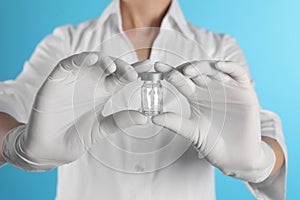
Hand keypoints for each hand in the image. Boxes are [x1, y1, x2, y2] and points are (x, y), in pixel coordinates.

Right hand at [2, 52, 150, 169]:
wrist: (50, 149)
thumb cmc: (75, 138)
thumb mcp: (102, 129)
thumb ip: (120, 121)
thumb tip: (145, 118)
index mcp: (103, 92)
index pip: (121, 76)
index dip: (135, 70)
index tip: (149, 67)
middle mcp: (91, 82)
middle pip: (109, 65)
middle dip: (122, 66)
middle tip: (133, 73)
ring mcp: (75, 78)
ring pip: (91, 60)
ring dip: (103, 60)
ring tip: (113, 67)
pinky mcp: (58, 79)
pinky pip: (69, 63)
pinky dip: (80, 59)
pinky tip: (91, 60)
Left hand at [152, 60, 275, 182]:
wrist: (235, 157)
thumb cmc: (213, 144)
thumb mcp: (192, 131)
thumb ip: (175, 123)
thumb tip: (153, 118)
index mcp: (195, 96)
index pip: (181, 80)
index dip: (169, 73)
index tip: (157, 68)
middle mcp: (210, 89)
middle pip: (196, 71)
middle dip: (185, 69)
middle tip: (172, 73)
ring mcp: (227, 88)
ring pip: (214, 69)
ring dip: (202, 66)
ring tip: (189, 70)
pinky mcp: (245, 91)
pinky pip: (239, 74)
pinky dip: (230, 67)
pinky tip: (219, 66)